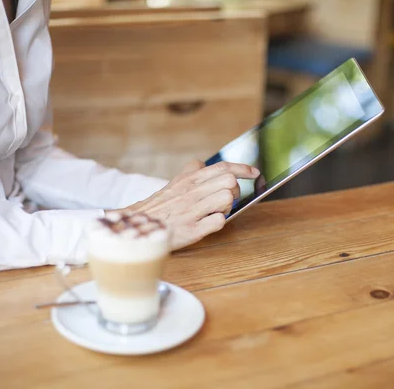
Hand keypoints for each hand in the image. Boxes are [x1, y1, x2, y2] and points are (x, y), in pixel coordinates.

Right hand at [115, 160, 259, 249]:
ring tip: (216, 212)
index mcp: (189, 179)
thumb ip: (189, 172)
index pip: (222, 167)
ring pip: (227, 199)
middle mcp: (191, 192)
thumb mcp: (173, 184)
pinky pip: (219, 222)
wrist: (138, 227)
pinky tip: (209, 223)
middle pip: (229, 182)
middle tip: (228, 199)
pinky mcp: (192, 229)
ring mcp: (192, 210)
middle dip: (235, 191)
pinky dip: (219, 223)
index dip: (243, 168)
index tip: (255, 172)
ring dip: (227, 207)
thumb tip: (202, 163)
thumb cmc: (160, 207)